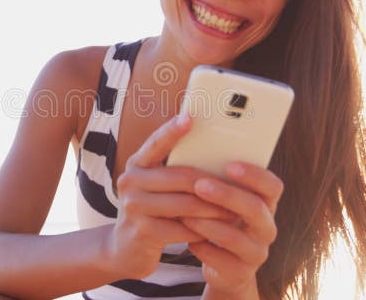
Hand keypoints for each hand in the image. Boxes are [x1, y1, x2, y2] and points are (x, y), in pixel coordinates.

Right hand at [104, 114, 239, 278]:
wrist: (127, 248)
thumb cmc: (152, 211)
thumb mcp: (156, 187)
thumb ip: (175, 172)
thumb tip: (215, 157)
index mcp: (136, 164)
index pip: (156, 143)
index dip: (172, 130)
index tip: (190, 117)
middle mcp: (130, 181)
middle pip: (181, 176)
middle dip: (213, 184)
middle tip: (239, 186)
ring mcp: (134, 207)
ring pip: (186, 204)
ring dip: (215, 209)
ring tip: (235, 211)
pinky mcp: (143, 232)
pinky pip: (183, 229)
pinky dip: (204, 231)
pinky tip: (217, 232)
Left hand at [183, 162, 283, 298]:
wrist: (224, 266)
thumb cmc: (220, 221)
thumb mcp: (225, 202)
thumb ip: (219, 180)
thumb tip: (199, 150)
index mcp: (266, 204)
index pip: (273, 186)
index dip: (255, 175)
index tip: (230, 165)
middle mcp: (267, 228)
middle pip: (255, 209)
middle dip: (227, 195)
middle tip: (199, 185)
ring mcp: (257, 252)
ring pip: (235, 237)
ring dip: (208, 223)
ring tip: (185, 214)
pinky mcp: (241, 273)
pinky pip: (221, 259)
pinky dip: (202, 247)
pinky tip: (187, 239)